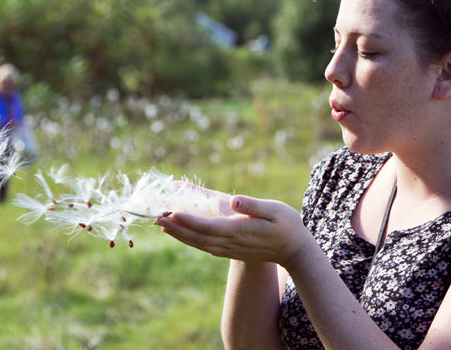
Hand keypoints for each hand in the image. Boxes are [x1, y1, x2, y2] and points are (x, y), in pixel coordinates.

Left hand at [155, 194, 308, 266]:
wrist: (293, 250)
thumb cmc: (287, 225)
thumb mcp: (275, 210)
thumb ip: (253, 205)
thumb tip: (234, 200)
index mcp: (240, 231)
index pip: (209, 227)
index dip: (189, 221)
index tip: (172, 213)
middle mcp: (231, 243)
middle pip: (198, 237)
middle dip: (177, 228)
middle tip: (157, 218)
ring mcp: (229, 249)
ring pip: (199, 243)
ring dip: (179, 235)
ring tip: (161, 224)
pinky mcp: (229, 250)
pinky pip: (204, 246)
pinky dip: (189, 239)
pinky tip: (179, 233)